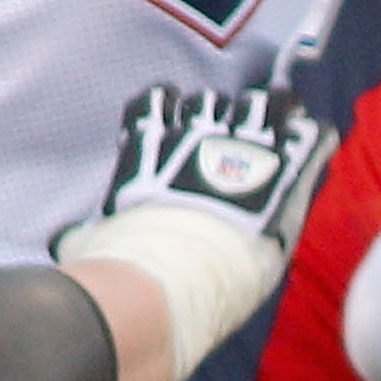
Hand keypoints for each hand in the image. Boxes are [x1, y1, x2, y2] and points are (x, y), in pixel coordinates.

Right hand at [53, 85, 336, 380]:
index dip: (165, 110)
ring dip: (273, 114)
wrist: (164, 280)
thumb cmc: (119, 266)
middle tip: (232, 142)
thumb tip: (65, 239)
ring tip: (283, 126)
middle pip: (214, 100)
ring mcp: (244, 149)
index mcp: (150, 146)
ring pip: (267, 102)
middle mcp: (197, 136)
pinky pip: (312, 134)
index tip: (171, 130)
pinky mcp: (284, 173)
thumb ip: (84, 233)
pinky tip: (315, 145)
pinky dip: (315, 139)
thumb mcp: (90, 244)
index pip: (155, 100)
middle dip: (222, 118)